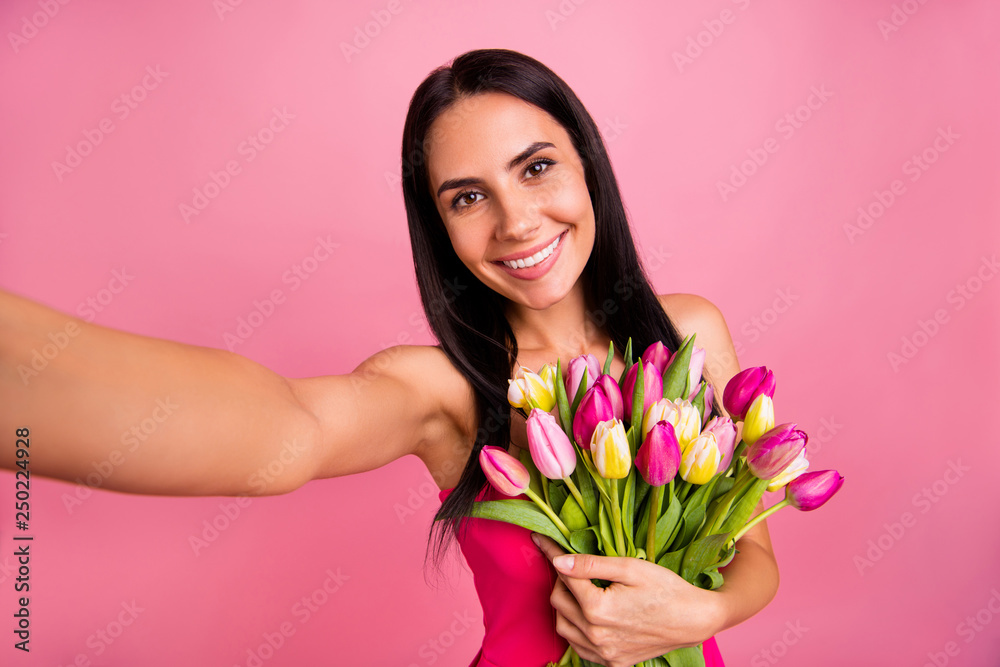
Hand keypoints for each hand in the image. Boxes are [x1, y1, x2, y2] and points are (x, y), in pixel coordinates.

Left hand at [531, 533, 724, 666]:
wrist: (695, 620)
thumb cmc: (666, 589)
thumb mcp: (630, 567)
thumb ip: (591, 564)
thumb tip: (558, 561)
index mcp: (598, 609)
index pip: (564, 576)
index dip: (552, 554)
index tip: (541, 540)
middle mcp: (596, 636)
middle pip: (558, 602)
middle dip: (562, 581)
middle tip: (575, 567)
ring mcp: (603, 653)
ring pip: (563, 627)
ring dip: (566, 606)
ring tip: (582, 590)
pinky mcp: (611, 663)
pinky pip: (579, 646)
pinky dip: (576, 629)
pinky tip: (589, 614)